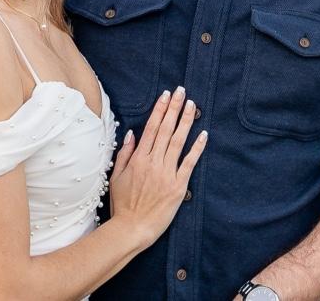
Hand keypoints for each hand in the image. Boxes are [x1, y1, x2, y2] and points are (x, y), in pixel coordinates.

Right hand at [107, 86, 206, 247]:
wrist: (132, 229)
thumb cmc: (122, 204)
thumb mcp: (116, 176)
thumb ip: (124, 153)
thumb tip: (132, 133)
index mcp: (138, 158)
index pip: (151, 127)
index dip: (159, 109)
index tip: (165, 95)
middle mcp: (153, 162)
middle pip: (166, 129)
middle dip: (174, 108)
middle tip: (181, 91)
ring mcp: (167, 173)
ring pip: (178, 141)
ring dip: (186, 121)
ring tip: (192, 105)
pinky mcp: (178, 187)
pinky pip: (189, 163)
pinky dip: (197, 148)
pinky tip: (203, 135)